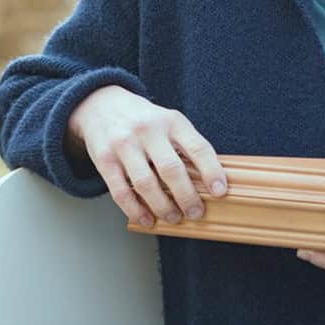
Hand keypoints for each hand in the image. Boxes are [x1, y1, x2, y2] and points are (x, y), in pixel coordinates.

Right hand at [66, 84, 226, 226]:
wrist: (103, 105)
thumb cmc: (145, 120)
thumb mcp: (169, 121)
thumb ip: (185, 145)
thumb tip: (207, 181)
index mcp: (172, 121)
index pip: (197, 147)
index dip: (211, 171)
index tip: (221, 191)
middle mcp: (149, 130)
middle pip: (171, 169)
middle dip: (186, 196)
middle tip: (196, 212)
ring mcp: (125, 144)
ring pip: (146, 183)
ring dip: (162, 206)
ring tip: (174, 217)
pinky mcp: (105, 159)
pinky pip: (121, 191)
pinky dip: (136, 210)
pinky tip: (147, 219)